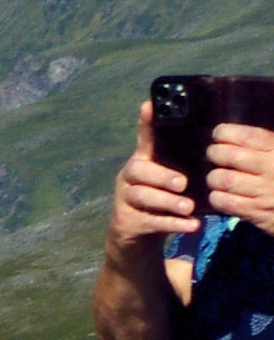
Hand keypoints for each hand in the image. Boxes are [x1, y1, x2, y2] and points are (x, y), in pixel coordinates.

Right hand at [116, 100, 204, 251]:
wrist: (136, 233)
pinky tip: (192, 225)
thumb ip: (182, 164)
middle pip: (139, 170)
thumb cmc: (161, 199)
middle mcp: (131, 176)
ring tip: (188, 207)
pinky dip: (173, 224)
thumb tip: (214, 151)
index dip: (146, 123)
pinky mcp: (127, 220)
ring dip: (167, 201)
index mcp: (144, 161)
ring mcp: (126, 198)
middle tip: (182, 183)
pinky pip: (150, 221)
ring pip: (142, 196)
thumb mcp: (170, 179)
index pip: (144, 139)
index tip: (150, 106)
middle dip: (161, 176)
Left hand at [216, 122, 273, 227]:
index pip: (246, 136)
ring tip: (218, 177)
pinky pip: (224, 202)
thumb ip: (267, 144)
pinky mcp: (257, 213)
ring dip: (215, 177)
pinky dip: (217, 197)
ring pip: (223, 179)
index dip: (225, 133)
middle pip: (228, 156)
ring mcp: (264, 192)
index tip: (219, 135)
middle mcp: (272, 169)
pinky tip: (223, 194)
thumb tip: (237, 135)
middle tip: (215, 156)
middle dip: (215, 153)